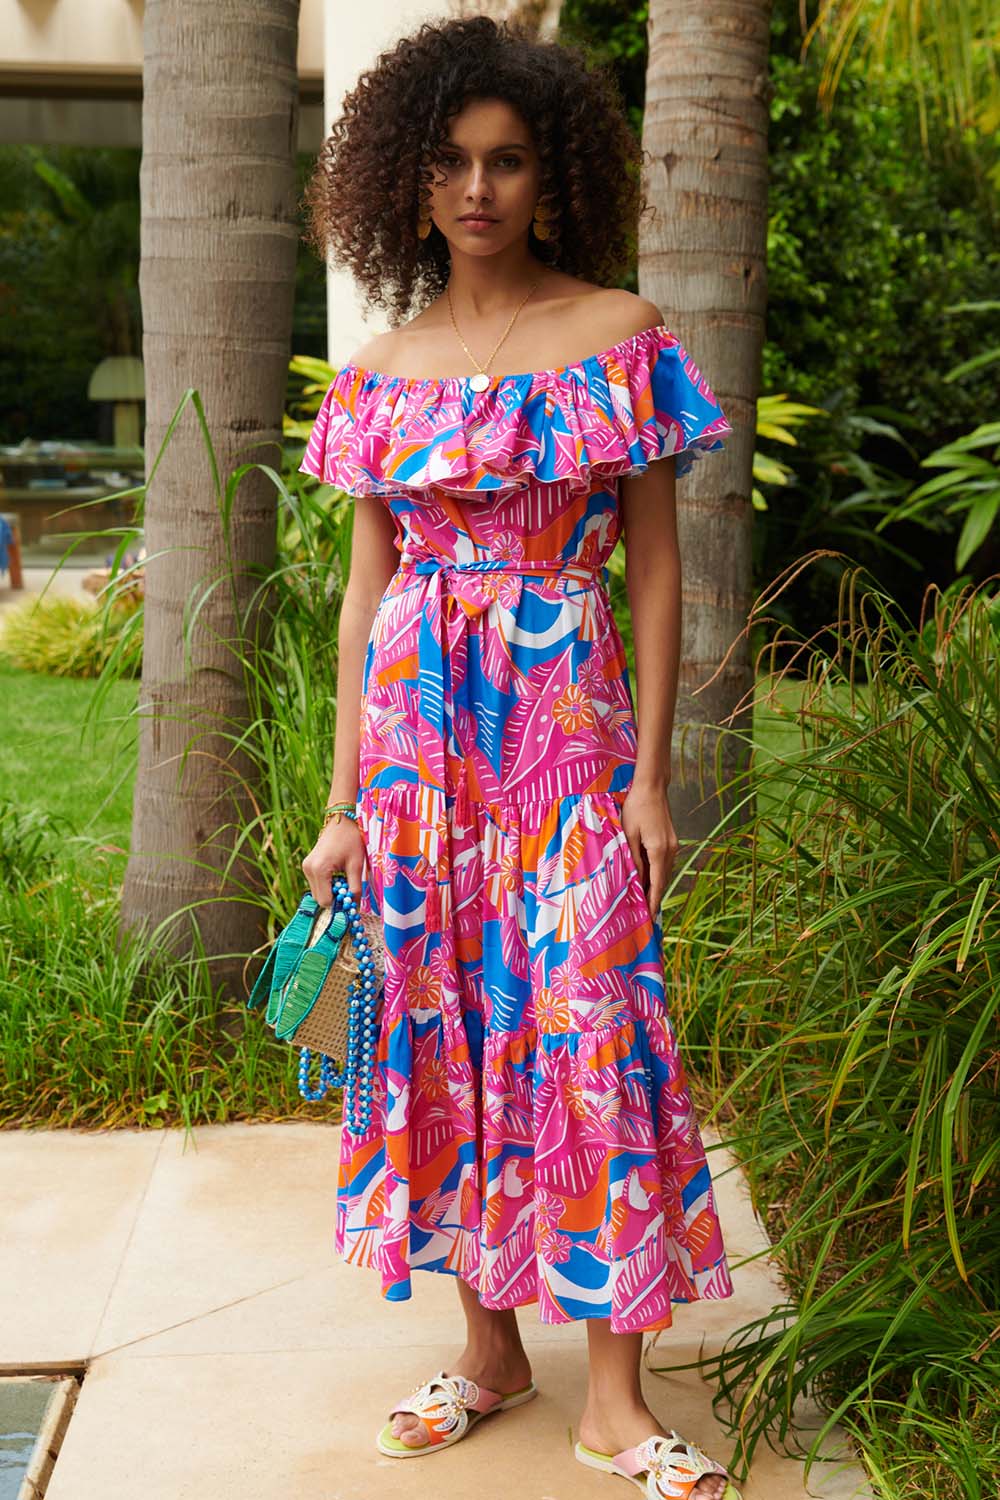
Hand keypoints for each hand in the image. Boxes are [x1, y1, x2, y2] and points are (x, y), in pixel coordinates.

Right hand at [301, 819, 366, 907]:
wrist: (341, 821)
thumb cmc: (351, 840)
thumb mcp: (356, 865)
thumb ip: (355, 888)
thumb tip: (354, 907)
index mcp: (319, 869)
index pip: (325, 901)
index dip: (338, 905)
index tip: (351, 900)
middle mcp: (308, 869)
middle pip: (320, 899)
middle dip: (334, 899)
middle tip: (349, 890)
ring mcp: (306, 867)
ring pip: (317, 892)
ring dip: (330, 892)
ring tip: (344, 880)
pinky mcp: (307, 865)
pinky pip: (316, 884)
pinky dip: (326, 885)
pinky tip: (337, 876)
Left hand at [621, 782, 678, 919]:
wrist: (652, 787)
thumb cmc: (636, 808)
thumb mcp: (629, 834)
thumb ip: (633, 858)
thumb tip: (635, 879)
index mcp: (659, 850)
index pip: (657, 884)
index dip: (653, 902)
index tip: (650, 918)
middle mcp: (670, 850)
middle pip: (663, 881)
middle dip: (654, 898)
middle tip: (644, 915)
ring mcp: (672, 845)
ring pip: (664, 872)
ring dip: (655, 886)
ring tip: (643, 900)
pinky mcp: (670, 840)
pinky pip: (664, 863)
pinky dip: (656, 874)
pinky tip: (646, 878)